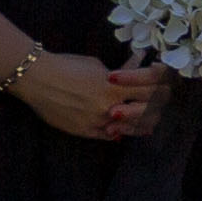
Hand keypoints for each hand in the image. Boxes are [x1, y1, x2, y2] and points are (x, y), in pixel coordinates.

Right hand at [2, 50, 157, 140]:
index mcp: (117, 88)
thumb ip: (121, 72)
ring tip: (149, 125)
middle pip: (147, 112)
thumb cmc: (67, 66)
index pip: (152, 92)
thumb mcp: (98, 65)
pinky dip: (118, 133)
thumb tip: (138, 64)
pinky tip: (123, 132)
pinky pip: (110, 136)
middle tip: (160, 108)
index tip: (166, 89)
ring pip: (131, 129)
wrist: (35, 78)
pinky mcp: (84, 131)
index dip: (162, 90)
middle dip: (156, 109)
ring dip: (141, 125)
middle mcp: (110, 107)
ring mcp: (98, 121)